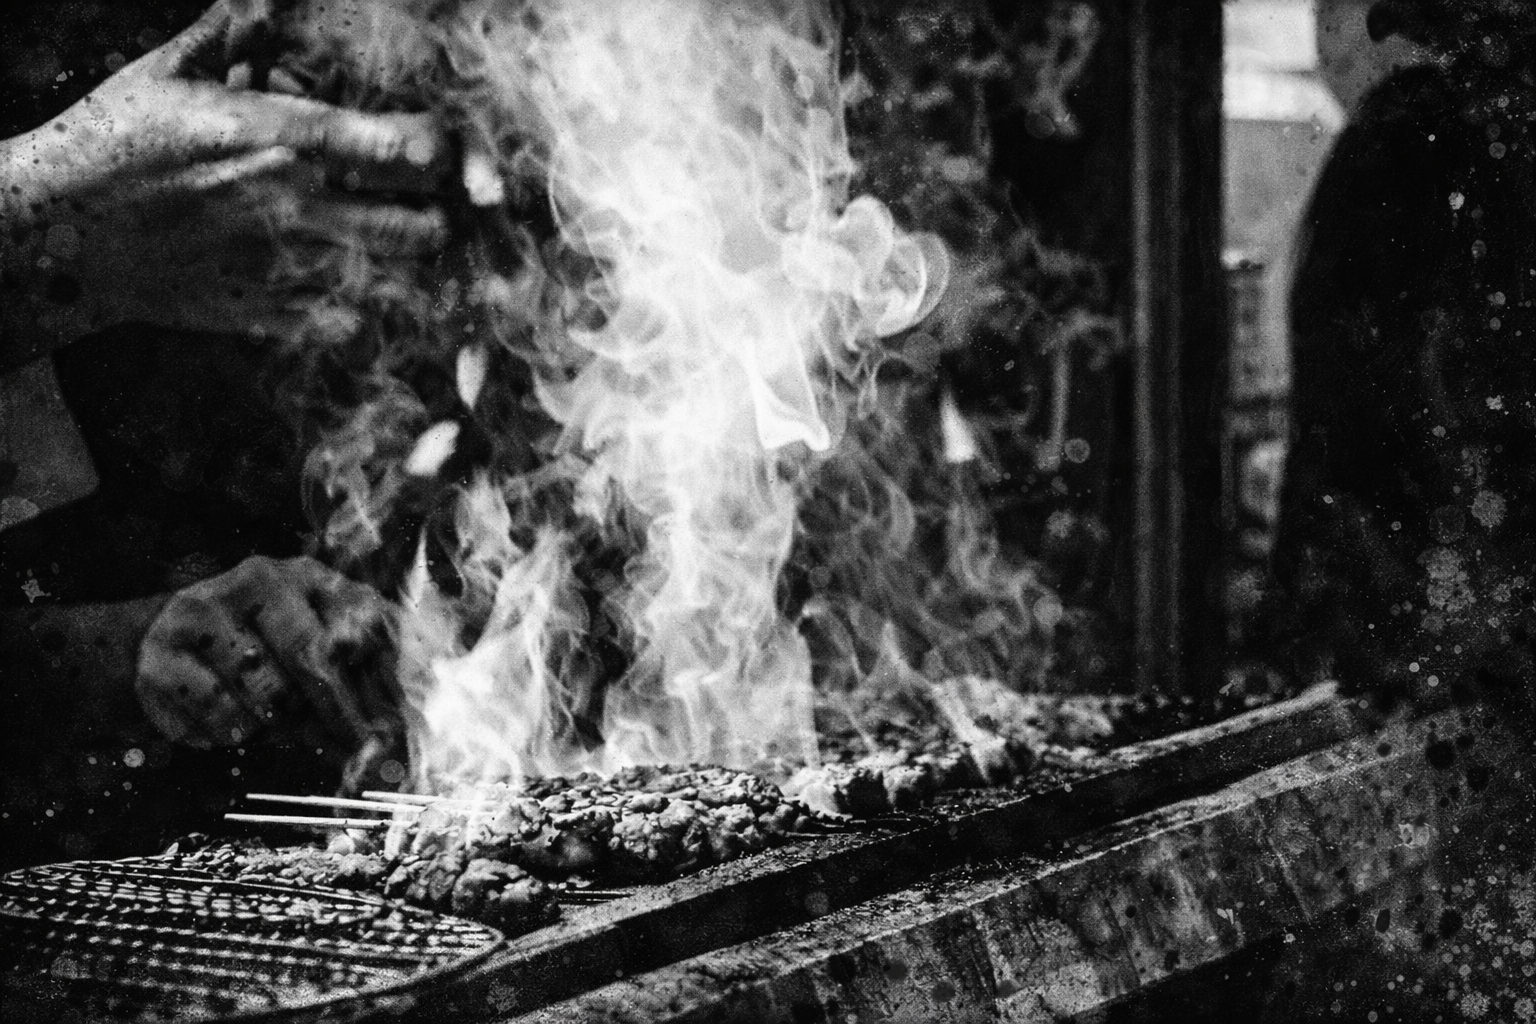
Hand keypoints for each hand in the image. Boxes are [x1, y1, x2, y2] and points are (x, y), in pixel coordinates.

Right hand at [1, 1, 449, 348]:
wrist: (56, 231)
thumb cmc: (111, 144)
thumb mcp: (168, 76)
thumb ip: (229, 36)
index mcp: (283, 139)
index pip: (404, 150)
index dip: (442, 152)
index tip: (440, 150)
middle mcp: (297, 207)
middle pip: (422, 228)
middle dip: (441, 218)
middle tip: (431, 206)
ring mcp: (285, 267)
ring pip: (396, 284)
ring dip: (411, 269)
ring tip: (403, 250)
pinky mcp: (266, 314)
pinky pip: (350, 327)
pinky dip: (367, 310)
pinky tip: (357, 287)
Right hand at [135, 555, 396, 752]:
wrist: (170, 649)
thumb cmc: (266, 660)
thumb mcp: (318, 658)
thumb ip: (361, 684)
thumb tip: (398, 740)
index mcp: (313, 577)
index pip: (366, 621)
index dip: (387, 679)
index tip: (400, 726)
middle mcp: (262, 580)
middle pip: (314, 654)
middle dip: (341, 714)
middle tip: (358, 752)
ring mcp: (206, 609)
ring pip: (267, 691)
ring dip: (282, 725)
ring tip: (276, 723)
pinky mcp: (161, 653)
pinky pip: (218, 713)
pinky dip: (234, 733)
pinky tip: (230, 726)